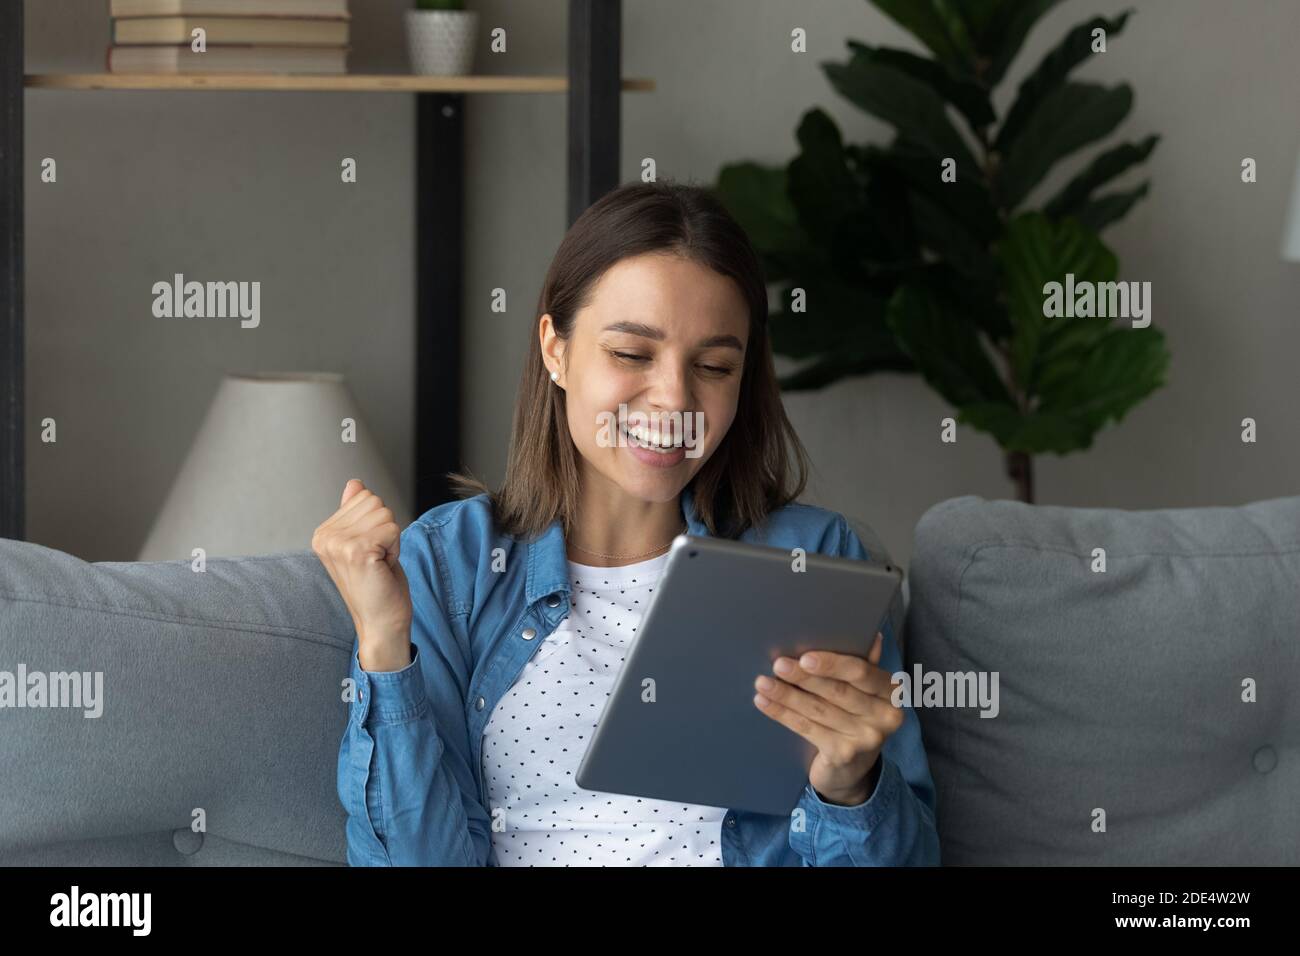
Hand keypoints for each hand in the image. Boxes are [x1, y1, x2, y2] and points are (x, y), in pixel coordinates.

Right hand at [311, 479, 412, 671]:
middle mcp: (325, 536)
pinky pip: (392, 528)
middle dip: (386, 529)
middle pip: (375, 502)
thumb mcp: (366, 542)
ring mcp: (338, 544)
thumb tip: (354, 483)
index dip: (378, 523)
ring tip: (380, 563)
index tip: (371, 551)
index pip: (364, 496)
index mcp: (323, 533)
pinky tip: (384, 567)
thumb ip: (356, 513)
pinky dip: (396, 547)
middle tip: (378, 559)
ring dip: (392, 539)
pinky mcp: (357, 551)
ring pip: (385, 514)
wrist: (381, 622)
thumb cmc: (378, 583)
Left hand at [753, 631, 903, 805]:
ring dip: (787, 695)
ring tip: (762, 682)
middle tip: (778, 665)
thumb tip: (872, 636)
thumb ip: (863, 666)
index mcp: (891, 692)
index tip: (805, 657)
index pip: (862, 673)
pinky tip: (764, 702)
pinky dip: (782, 714)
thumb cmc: (854, 717)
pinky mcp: (844, 755)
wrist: (852, 770)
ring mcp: (866, 739)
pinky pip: (807, 728)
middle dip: (804, 677)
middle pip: (838, 692)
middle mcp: (885, 716)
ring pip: (818, 710)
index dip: (832, 664)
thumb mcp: (864, 692)